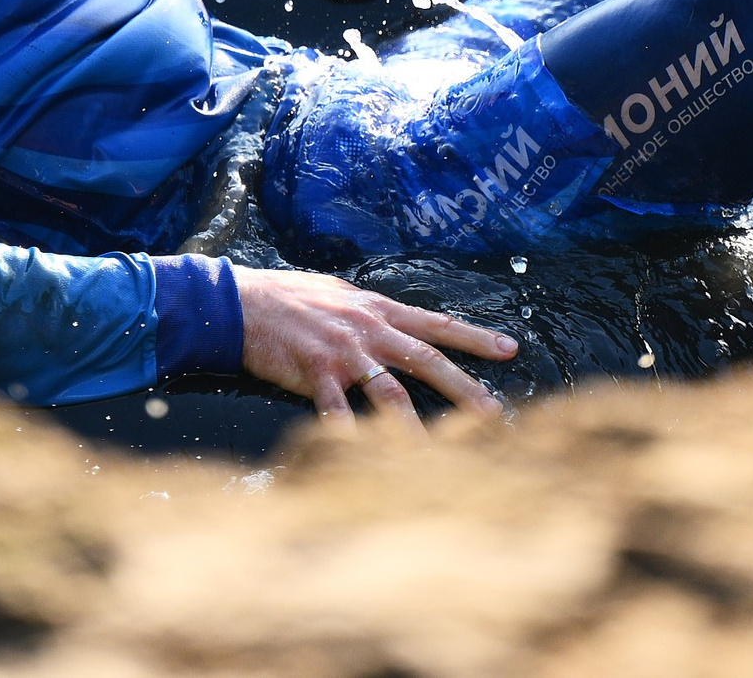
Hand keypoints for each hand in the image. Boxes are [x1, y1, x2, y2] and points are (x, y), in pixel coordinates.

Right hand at [236, 265, 517, 426]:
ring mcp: (344, 353)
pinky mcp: (315, 373)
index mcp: (378, 309)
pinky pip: (338, 410)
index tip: (510, 349)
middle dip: (465, 387)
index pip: (436, 323)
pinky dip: (352, 435)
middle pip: (427, 360)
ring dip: (417, 425)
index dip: (475, 337)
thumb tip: (393, 319)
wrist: (242, 301)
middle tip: (495, 412)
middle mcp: (368, 329)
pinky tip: (364, 458)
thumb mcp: (339, 293)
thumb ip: (370, 310)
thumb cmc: (290, 297)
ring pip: (391, 392)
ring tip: (440, 453)